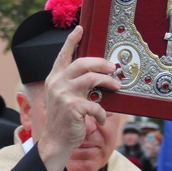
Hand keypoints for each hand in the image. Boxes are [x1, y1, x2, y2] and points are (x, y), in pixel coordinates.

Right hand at [38, 27, 120, 170]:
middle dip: (101, 63)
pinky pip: (96, 105)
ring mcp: (64, 95)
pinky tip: (102, 118)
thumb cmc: (63, 120)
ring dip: (108, 82)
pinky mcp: (73, 107)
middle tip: (113, 67)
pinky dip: (102, 113)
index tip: (80, 28)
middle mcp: (57, 83)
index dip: (72, 40)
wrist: (55, 142)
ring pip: (92, 79)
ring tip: (117, 86)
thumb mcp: (63, 98)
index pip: (63, 55)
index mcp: (54, 78)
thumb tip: (96, 75)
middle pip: (83, 63)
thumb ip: (73, 84)